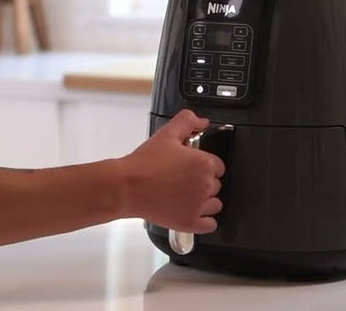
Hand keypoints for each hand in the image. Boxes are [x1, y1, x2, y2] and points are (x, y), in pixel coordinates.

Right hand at [119, 109, 224, 233]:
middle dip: (202, 181)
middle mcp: (206, 186)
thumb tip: (203, 122)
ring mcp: (199, 207)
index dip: (203, 164)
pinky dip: (204, 220)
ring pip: (215, 204)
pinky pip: (210, 224)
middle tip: (181, 179)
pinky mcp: (190, 223)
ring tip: (184, 196)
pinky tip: (191, 211)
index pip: (217, 166)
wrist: (127, 186)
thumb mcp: (167, 133)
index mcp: (204, 164)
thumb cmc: (146, 161)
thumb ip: (188, 121)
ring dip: (205, 200)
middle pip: (215, 184)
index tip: (189, 166)